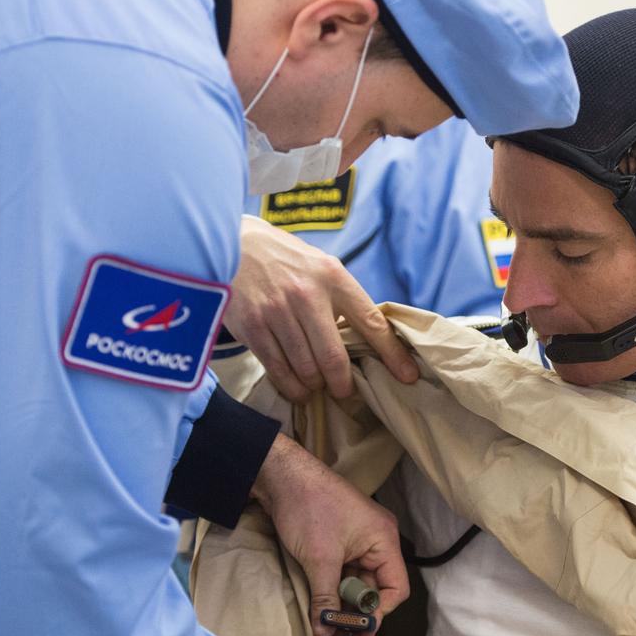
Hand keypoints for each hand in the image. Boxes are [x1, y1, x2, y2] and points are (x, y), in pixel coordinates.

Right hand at [226, 215, 418, 402]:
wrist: (228, 243)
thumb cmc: (284, 261)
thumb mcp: (320, 267)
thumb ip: (343, 299)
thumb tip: (372, 340)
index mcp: (333, 277)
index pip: (372, 322)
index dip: (393, 355)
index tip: (408, 376)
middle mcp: (307, 294)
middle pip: (335, 359)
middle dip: (344, 385)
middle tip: (346, 392)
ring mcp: (277, 312)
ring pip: (307, 370)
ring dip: (315, 386)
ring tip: (317, 386)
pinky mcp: (252, 327)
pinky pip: (279, 371)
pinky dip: (292, 387)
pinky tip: (297, 387)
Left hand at [252, 434, 407, 635]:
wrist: (282, 477)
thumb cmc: (309, 508)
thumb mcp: (319, 560)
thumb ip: (325, 599)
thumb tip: (326, 631)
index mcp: (384, 540)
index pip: (396, 587)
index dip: (379, 612)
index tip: (357, 629)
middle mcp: (377, 541)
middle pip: (377, 586)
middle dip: (359, 611)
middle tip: (341, 634)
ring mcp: (359, 540)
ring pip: (358, 581)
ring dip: (344, 601)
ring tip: (328, 623)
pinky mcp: (340, 541)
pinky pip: (345, 571)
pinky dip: (334, 588)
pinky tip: (322, 604)